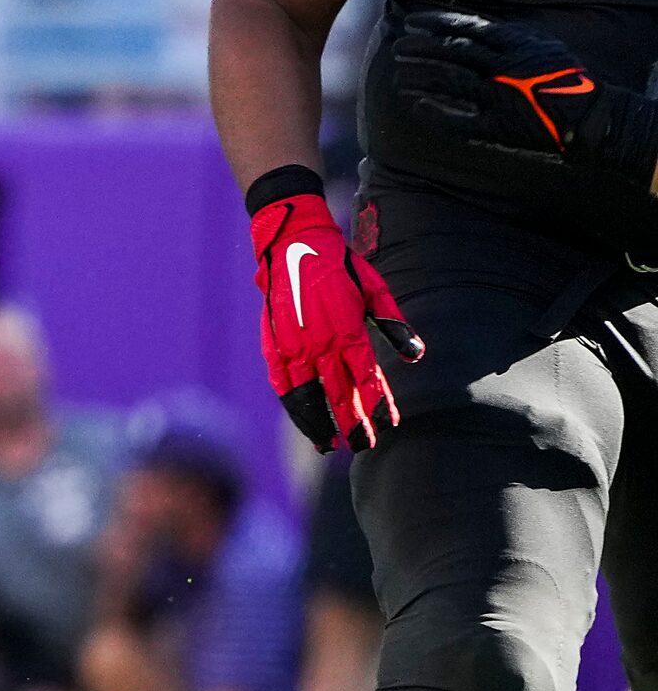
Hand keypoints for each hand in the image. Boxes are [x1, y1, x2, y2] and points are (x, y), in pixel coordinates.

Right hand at [249, 188, 423, 452]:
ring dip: (318, 423)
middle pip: (337, 395)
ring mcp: (292, 346)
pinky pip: (282, 384)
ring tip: (329, 445)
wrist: (293, 244)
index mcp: (347, 330)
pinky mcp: (273, 344)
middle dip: (351, 424)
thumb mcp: (375, 289)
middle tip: (362, 446)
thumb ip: (394, 325)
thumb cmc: (340, 266)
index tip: (388, 427)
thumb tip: (416, 356)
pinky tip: (303, 420)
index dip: (377, 407)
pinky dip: (293, 406)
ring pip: (306, 396)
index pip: (366, 380)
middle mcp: (318, 343)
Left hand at [392, 9, 657, 188]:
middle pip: (454, 53)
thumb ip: (508, 36)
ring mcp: (503, 96)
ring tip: (399, 76)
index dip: (436, 24)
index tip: (411, 22)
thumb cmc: (564, 77)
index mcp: (516, 45)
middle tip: (397, 48)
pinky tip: (417, 108)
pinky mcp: (502, 126)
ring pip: (452, 84)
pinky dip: (437, 115)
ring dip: (422, 79)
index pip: (468, 28)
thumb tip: (473, 26)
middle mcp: (506, 67)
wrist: (591, 115)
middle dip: (421, 49)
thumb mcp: (541, 44)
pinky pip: (462, 121)